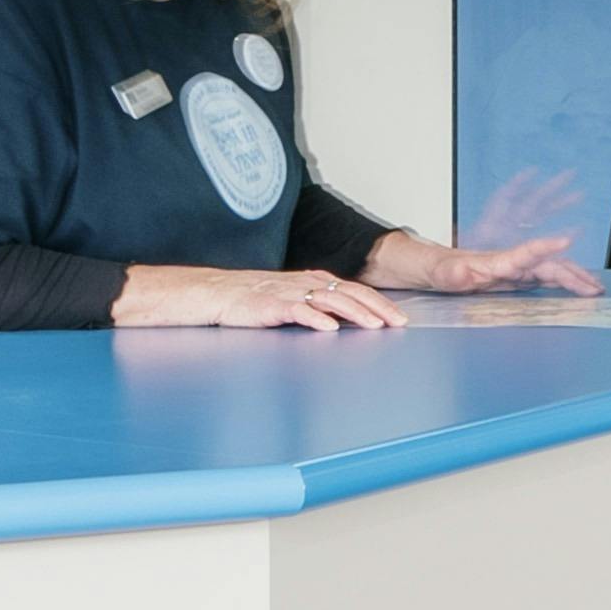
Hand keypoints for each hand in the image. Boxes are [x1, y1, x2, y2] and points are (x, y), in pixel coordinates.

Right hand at [114, 261, 400, 331]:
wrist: (210, 293)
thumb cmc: (249, 299)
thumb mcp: (288, 299)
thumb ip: (315, 305)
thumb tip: (344, 320)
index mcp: (310, 281)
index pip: (353, 289)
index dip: (378, 302)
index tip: (400, 317)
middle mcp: (302, 283)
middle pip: (348, 292)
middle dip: (377, 307)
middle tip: (399, 323)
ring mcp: (285, 292)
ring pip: (328, 300)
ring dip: (354, 313)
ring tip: (375, 326)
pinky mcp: (266, 305)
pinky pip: (294, 310)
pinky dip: (313, 318)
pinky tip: (329, 328)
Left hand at [364, 233, 597, 297]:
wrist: (407, 262)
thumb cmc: (418, 265)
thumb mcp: (430, 270)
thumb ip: (448, 273)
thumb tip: (465, 275)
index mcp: (487, 262)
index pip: (521, 256)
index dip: (543, 249)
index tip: (566, 241)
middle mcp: (500, 265)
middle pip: (543, 267)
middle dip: (571, 274)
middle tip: (596, 288)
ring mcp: (502, 272)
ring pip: (543, 274)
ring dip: (569, 280)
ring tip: (593, 290)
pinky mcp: (500, 281)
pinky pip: (533, 282)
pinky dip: (554, 285)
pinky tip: (566, 292)